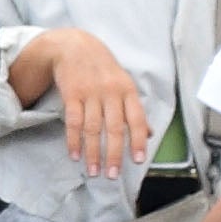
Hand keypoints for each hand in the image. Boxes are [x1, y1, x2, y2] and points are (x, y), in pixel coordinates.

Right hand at [24, 28, 147, 175]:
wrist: (74, 46)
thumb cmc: (103, 69)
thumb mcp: (124, 84)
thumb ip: (135, 110)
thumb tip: (150, 134)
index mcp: (127, 90)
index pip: (137, 119)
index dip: (138, 140)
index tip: (138, 160)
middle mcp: (110, 92)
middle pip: (114, 128)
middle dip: (114, 153)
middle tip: (113, 175)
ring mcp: (90, 93)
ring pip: (93, 128)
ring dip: (93, 153)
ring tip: (94, 172)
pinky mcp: (71, 94)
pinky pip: (73, 121)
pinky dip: (74, 140)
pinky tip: (75, 155)